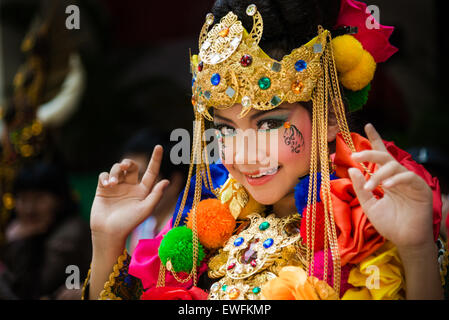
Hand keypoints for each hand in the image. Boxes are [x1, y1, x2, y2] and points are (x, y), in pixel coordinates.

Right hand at [90, 145, 169, 245]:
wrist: (108, 233)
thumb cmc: (129, 223)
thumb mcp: (145, 209)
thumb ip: (156, 195)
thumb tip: (167, 181)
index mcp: (143, 191)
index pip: (151, 171)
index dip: (155, 159)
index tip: (159, 146)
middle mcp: (130, 187)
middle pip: (131, 166)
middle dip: (128, 162)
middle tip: (124, 166)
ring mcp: (117, 187)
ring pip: (117, 169)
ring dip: (115, 172)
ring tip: (112, 183)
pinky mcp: (103, 189)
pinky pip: (104, 175)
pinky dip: (105, 177)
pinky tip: (106, 184)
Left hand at [348, 124, 433, 249]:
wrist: (405, 240)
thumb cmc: (389, 223)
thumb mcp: (369, 204)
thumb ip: (360, 187)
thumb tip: (352, 168)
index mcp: (386, 178)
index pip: (380, 155)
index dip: (375, 140)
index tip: (367, 126)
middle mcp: (397, 176)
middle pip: (384, 157)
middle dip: (369, 153)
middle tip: (355, 155)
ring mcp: (409, 181)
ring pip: (394, 166)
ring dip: (379, 174)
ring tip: (371, 186)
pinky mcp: (420, 188)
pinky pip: (408, 177)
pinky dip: (396, 180)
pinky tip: (386, 186)